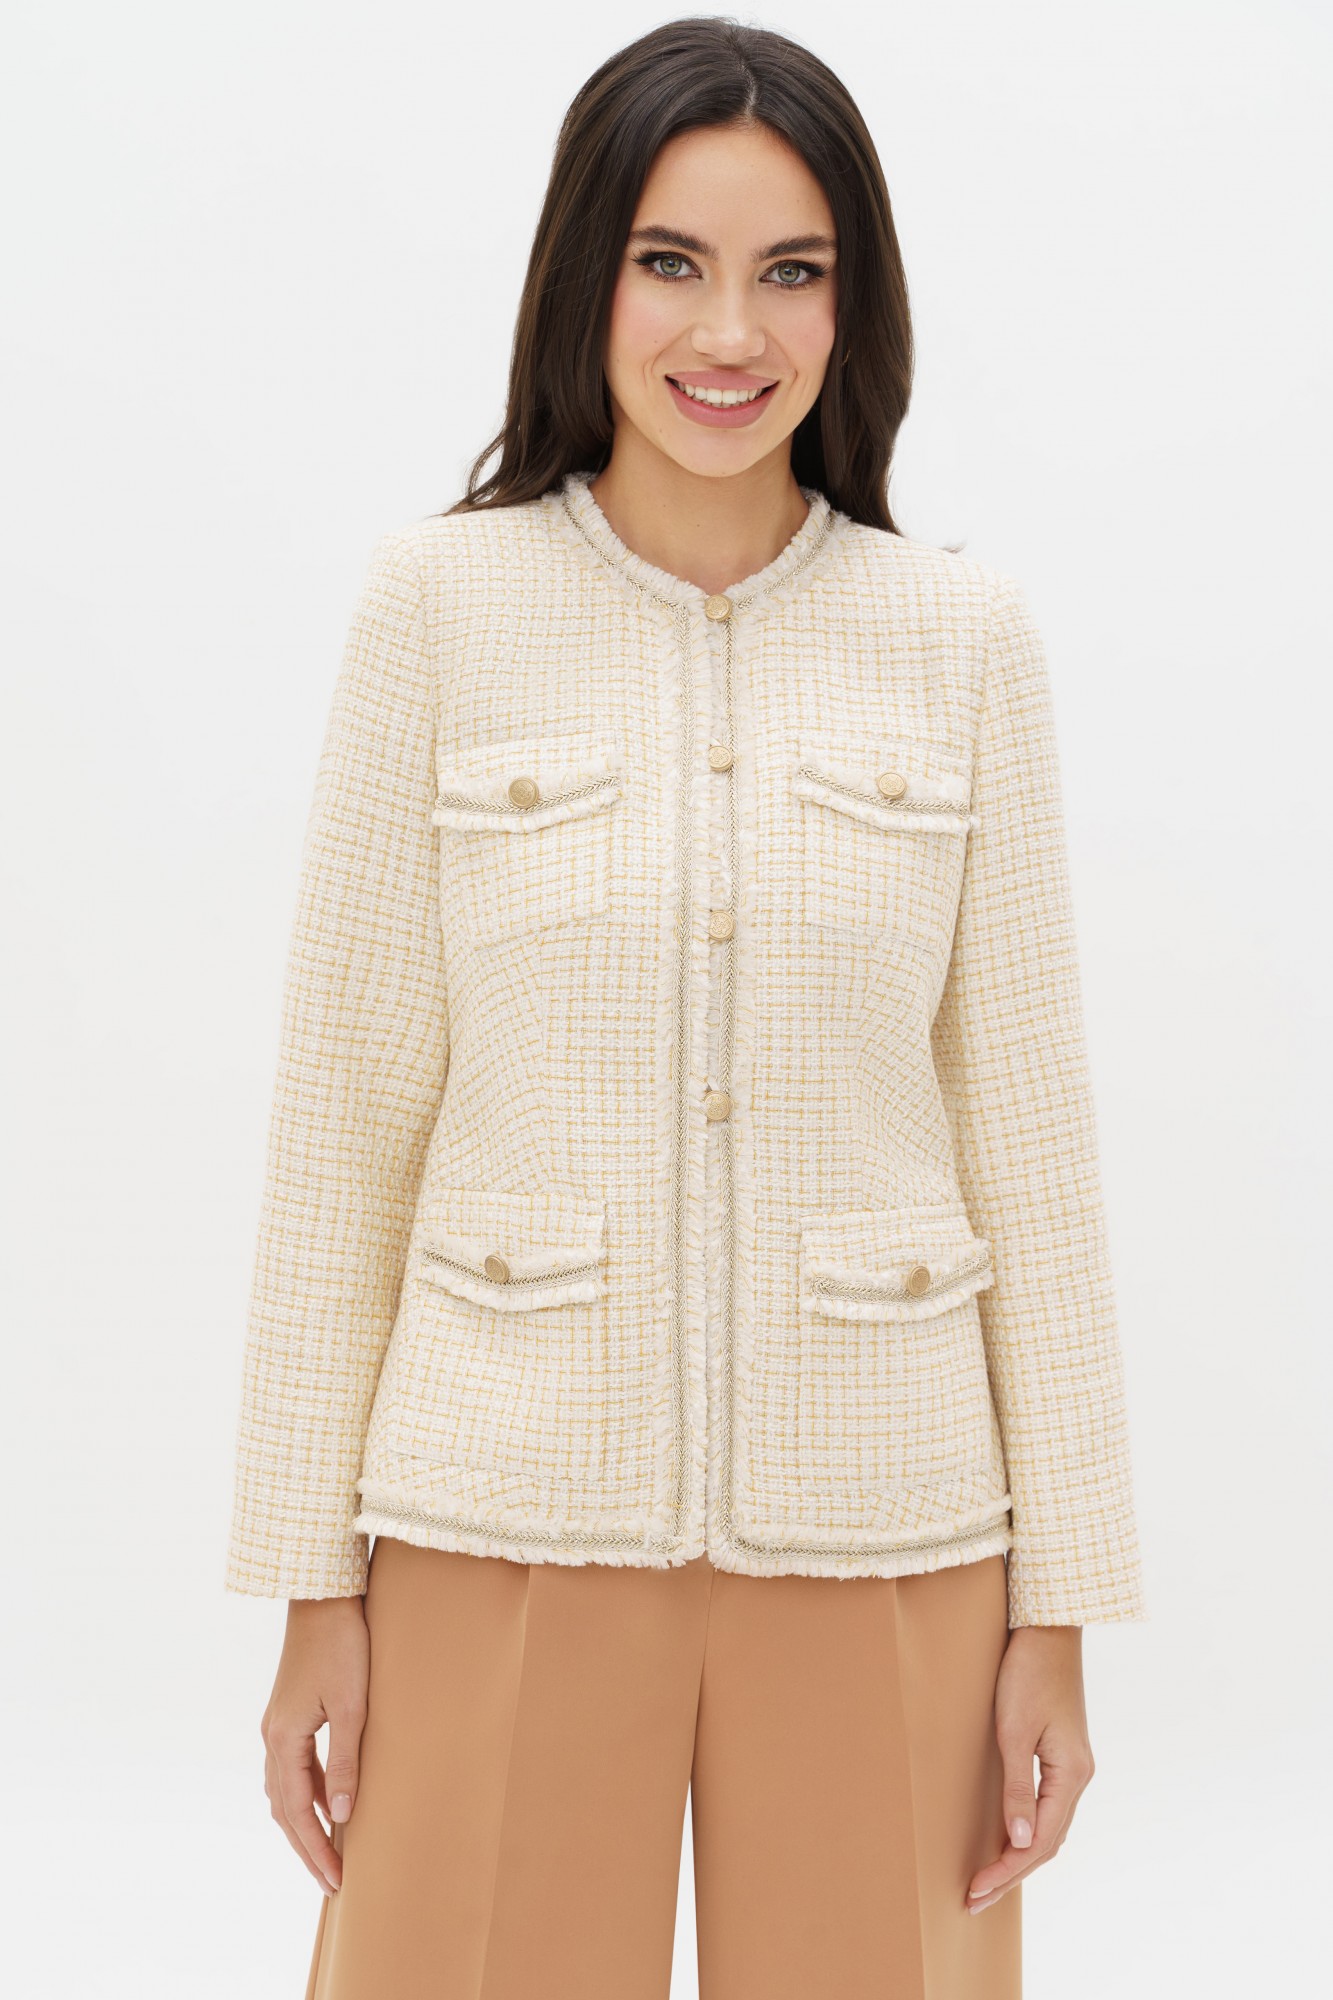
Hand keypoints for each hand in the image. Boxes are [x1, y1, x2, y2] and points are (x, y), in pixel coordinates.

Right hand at [260, 1595, 369, 1894]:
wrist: (322, 1596)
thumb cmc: (342, 1645)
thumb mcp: (352, 1706)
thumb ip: (346, 1762)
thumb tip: (343, 1816)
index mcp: (283, 1738)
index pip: (298, 1812)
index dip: (316, 1849)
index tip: (336, 1880)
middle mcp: (272, 1736)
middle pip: (284, 1809)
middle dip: (306, 1847)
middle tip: (331, 1881)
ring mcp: (276, 1724)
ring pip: (284, 1791)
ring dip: (304, 1823)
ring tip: (327, 1852)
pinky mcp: (288, 1713)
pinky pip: (292, 1768)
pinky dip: (307, 1794)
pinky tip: (328, 1803)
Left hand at [966, 1624, 1094, 1913]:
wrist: (1048, 1628)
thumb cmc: (1029, 1672)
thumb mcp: (1015, 1730)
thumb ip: (1017, 1787)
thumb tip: (1017, 1840)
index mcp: (1071, 1775)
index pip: (1039, 1842)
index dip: (1007, 1871)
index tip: (975, 1891)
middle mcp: (1079, 1776)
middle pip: (1047, 1842)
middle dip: (1011, 1874)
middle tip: (974, 1899)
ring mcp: (1073, 1766)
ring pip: (1049, 1828)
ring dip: (1019, 1857)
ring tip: (987, 1881)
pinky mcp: (1062, 1754)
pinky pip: (1047, 1807)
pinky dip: (1027, 1831)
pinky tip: (1008, 1839)